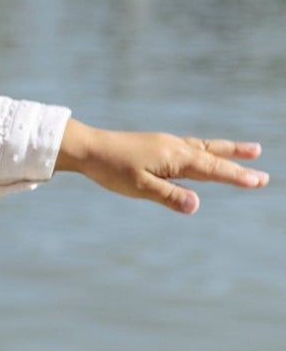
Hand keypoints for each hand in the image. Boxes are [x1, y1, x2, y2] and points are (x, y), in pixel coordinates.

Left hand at [54, 118, 268, 213]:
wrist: (87, 148)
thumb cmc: (111, 169)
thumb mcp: (138, 188)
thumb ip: (168, 196)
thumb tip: (196, 206)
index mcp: (174, 157)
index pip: (212, 169)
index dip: (236, 176)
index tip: (259, 180)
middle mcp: (175, 147)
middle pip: (213, 155)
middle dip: (238, 163)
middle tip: (263, 169)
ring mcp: (166, 144)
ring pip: (204, 147)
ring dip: (227, 151)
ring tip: (249, 150)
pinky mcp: (157, 144)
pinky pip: (190, 146)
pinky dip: (206, 149)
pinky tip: (204, 153)